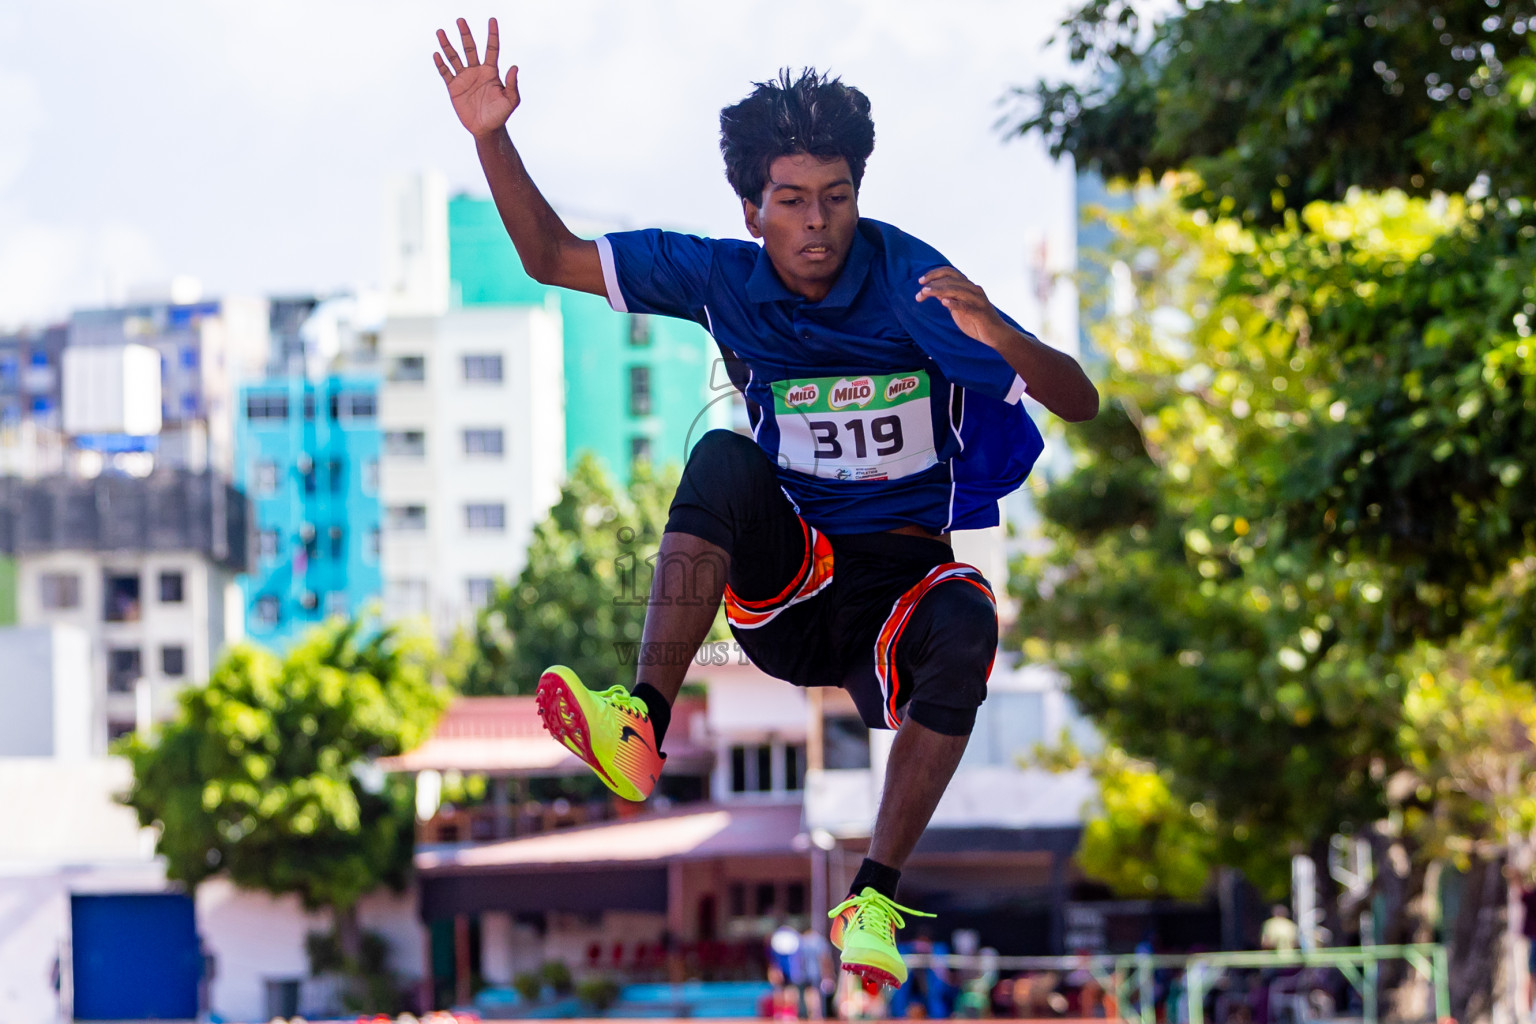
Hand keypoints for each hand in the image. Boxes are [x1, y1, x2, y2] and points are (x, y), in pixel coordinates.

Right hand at [434, 17, 517, 137]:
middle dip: (465, 34)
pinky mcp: (454, 87)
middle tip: (460, 20)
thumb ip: (513, 84)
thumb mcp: (511, 100)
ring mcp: (464, 78)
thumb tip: (514, 67)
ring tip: (441, 31)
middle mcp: (477, 71)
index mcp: (491, 71)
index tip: (492, 20)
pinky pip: (446, 73)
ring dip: (447, 45)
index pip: (492, 48)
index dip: (492, 34)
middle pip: (470, 48)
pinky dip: (441, 64)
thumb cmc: (501, 115)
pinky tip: (437, 54)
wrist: (486, 129)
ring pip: (454, 57)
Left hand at [916, 267, 1006, 346]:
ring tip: (926, 292)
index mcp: (968, 286)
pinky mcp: (981, 312)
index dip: (934, 273)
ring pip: (957, 289)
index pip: (950, 272)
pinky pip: (966, 305)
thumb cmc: (976, 321)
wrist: (996, 335)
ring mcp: (978, 300)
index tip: (921, 281)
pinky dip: (955, 303)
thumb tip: (933, 291)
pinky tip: (944, 302)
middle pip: (951, 280)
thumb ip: (948, 298)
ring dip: (939, 290)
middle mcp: (973, 289)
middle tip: (920, 292)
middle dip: (933, 284)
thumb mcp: (958, 308)